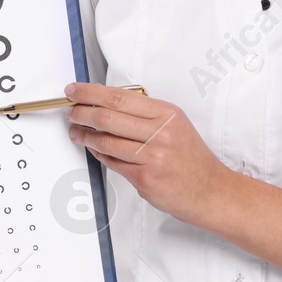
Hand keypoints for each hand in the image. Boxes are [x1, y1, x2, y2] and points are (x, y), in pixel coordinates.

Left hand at [63, 82, 235, 227]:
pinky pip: (112, 163)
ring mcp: (153, 157)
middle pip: (108, 117)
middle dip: (81, 113)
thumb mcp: (176, 124)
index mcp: (167, 114)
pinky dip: (98, 155)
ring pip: (106, 142)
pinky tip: (93, 149)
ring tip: (76, 132)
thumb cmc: (191, 158)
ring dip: (85, 136)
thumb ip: (146, 113)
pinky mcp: (145, 178)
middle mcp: (160, 133)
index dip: (90, 93)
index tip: (74, 90)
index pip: (119, 97)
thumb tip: (108, 103)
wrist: (211, 191)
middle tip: (70, 112)